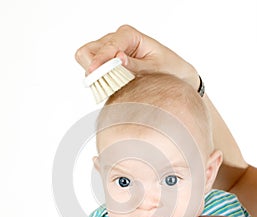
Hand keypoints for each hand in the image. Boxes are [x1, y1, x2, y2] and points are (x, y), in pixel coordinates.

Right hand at [75, 24, 198, 88]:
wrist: (175, 76)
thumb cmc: (168, 68)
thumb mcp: (154, 68)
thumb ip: (135, 65)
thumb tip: (118, 59)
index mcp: (128, 35)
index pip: (107, 47)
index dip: (99, 61)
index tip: (94, 73)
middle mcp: (116, 40)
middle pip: (88, 51)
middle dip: (91, 66)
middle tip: (101, 82)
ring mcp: (110, 51)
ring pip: (86, 59)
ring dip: (93, 74)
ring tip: (108, 85)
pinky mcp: (108, 64)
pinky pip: (93, 70)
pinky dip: (96, 79)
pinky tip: (109, 86)